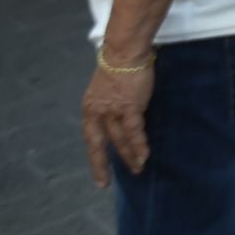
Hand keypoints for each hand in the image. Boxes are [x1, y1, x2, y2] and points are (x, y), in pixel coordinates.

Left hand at [81, 59, 154, 187]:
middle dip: (101, 165)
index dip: (94, 156)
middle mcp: (97, 113)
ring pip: (119, 140)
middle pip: (99, 144)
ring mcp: (112, 111)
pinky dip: (139, 145)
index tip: (98, 172)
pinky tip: (144, 155)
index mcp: (90, 108)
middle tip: (104, 183)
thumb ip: (109, 104)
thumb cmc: (119, 66)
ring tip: (137, 169)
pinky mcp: (129, 107)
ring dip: (128, 156)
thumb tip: (119, 118)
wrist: (125, 52)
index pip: (91, 137)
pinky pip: (134, 131)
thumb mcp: (106, 89)